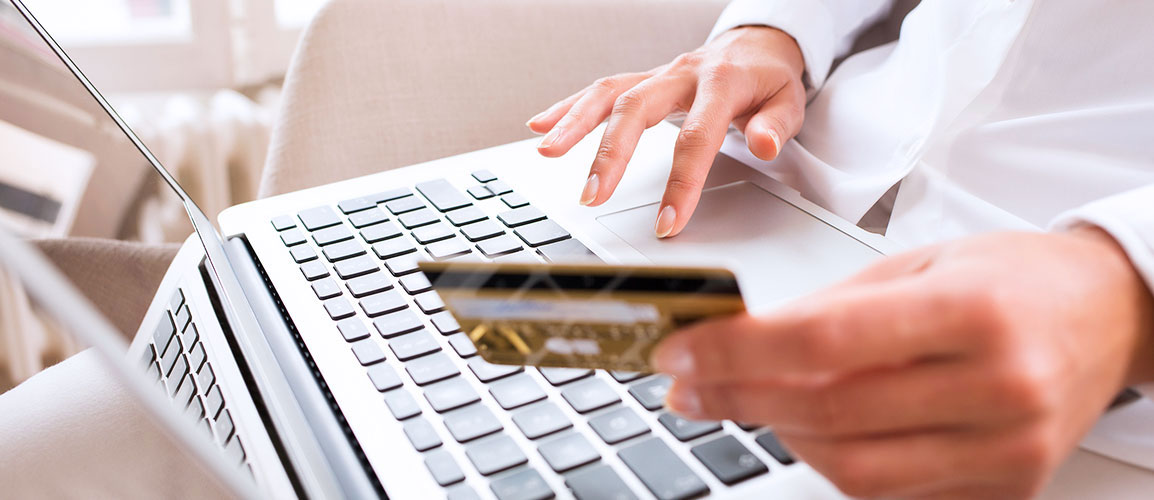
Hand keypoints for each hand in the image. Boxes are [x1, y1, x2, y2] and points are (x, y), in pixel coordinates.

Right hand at [526, 27, 805, 237]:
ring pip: (609, 94)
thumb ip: (776, 125)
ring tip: (547, 152)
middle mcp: (682, 74)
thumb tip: (764, 145)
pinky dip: (568, 107)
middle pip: (637, 109)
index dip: (682, 182)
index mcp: (721, 82)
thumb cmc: (769, 80)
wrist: (757, 44)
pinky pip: (601, 90)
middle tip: (592, 194)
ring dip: (575, 124)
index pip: (697, 137)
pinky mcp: (643, 80)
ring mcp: (658, 75)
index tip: (667, 223)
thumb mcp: (790, 100)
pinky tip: (541, 125)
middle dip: (611, 153)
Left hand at [652, 229, 1153, 497]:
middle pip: (828, 412)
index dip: (736, 350)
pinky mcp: (1004, 488)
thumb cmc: (1014, 280)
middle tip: (686, 385)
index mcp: (972, 313)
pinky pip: (890, 493)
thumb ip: (831, 307)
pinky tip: (807, 427)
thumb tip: (739, 338)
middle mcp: (997, 388)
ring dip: (780, 434)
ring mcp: (1005, 450)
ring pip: (851, 468)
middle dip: (737, 398)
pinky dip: (833, 462)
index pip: (824, 340)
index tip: (680, 350)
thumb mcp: (921, 264)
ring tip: (744, 400)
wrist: (1107, 317)